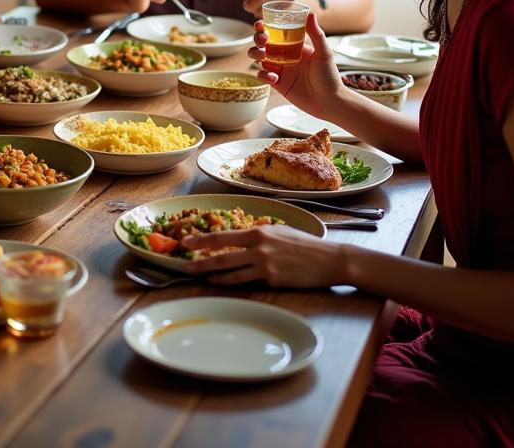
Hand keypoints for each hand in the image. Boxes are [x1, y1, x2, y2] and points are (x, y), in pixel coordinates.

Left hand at [183, 224, 347, 287]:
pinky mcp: (272, 279)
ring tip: (197, 275)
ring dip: (212, 273)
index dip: (203, 240)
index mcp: (259, 232)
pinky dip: (230, 282)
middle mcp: (259, 247)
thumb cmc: (303, 244)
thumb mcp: (278, 232)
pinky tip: (219, 282)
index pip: (224, 236)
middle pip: (222, 255)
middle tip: (184, 264)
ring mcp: (265, 264)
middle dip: (201, 259)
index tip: (187, 242)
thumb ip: (258, 236)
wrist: (328, 259)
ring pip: (231, 271)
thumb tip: (240, 240)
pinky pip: (246, 281)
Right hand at [249, 14, 343, 115]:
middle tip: (262, 41)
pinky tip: (274, 77)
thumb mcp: (324, 52)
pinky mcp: (278, 84)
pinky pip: (263, 77)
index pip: (276, 33)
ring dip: (255, 55)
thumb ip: (316, 33)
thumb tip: (310, 13)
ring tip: (262, 57)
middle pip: (263, 45)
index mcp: (294, 46)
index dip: (264, 28)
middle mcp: (285, 57)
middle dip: (257, 40)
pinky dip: (263, 75)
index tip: (260, 24)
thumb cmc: (330, 76)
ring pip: (259, 59)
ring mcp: (280, 70)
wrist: (329, 102)